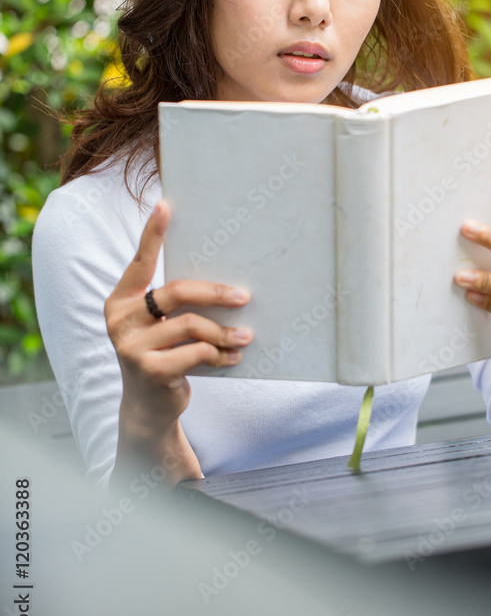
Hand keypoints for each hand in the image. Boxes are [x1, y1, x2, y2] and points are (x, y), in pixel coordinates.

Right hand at [105, 200, 252, 444]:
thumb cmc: (162, 356)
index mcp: (121, 302)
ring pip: (192, 325)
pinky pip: (196, 352)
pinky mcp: (149, 371)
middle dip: (215, 293)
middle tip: (243, 296)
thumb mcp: (160, 328)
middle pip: (176, 292)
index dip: (152, 235)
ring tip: (245, 336)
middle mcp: (120, 320)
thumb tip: (223, 283)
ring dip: (224, 332)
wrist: (148, 409)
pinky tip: (233, 357)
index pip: (140, 263)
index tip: (165, 206)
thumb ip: (174, 305)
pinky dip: (220, 354)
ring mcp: (131, 347)